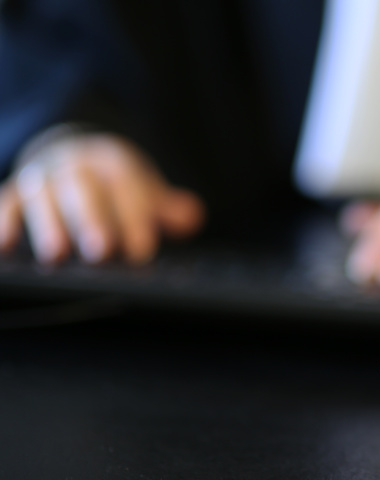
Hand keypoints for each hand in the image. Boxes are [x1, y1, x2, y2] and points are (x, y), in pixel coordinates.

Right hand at [0, 132, 204, 263]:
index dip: (135, 217)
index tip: (142, 251)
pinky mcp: (15, 193)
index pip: (127, 187)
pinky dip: (4, 222)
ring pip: (42, 197)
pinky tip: (4, 247)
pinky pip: (7, 204)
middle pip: (84, 190)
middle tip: (101, 252)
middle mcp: (76, 166)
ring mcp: (43, 178)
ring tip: (56, 255)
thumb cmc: (115, 186)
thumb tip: (192, 217)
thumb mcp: (146, 191)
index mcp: (114, 163)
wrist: (72, 156)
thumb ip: (168, 208)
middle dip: (92, 220)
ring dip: (48, 226)